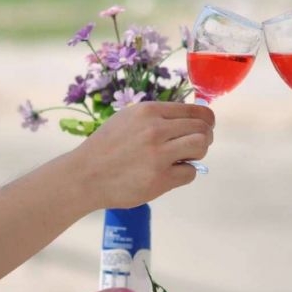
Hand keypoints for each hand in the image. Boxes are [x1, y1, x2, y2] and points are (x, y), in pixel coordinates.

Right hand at [72, 102, 214, 208]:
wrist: (84, 175)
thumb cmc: (108, 146)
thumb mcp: (129, 118)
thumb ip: (158, 117)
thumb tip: (193, 119)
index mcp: (149, 111)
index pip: (195, 111)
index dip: (206, 121)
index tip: (206, 127)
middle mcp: (155, 130)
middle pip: (203, 129)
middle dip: (205, 137)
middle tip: (196, 146)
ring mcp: (158, 155)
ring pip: (201, 147)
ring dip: (198, 154)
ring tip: (184, 158)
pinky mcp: (159, 179)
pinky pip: (190, 173)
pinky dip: (185, 173)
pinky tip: (171, 173)